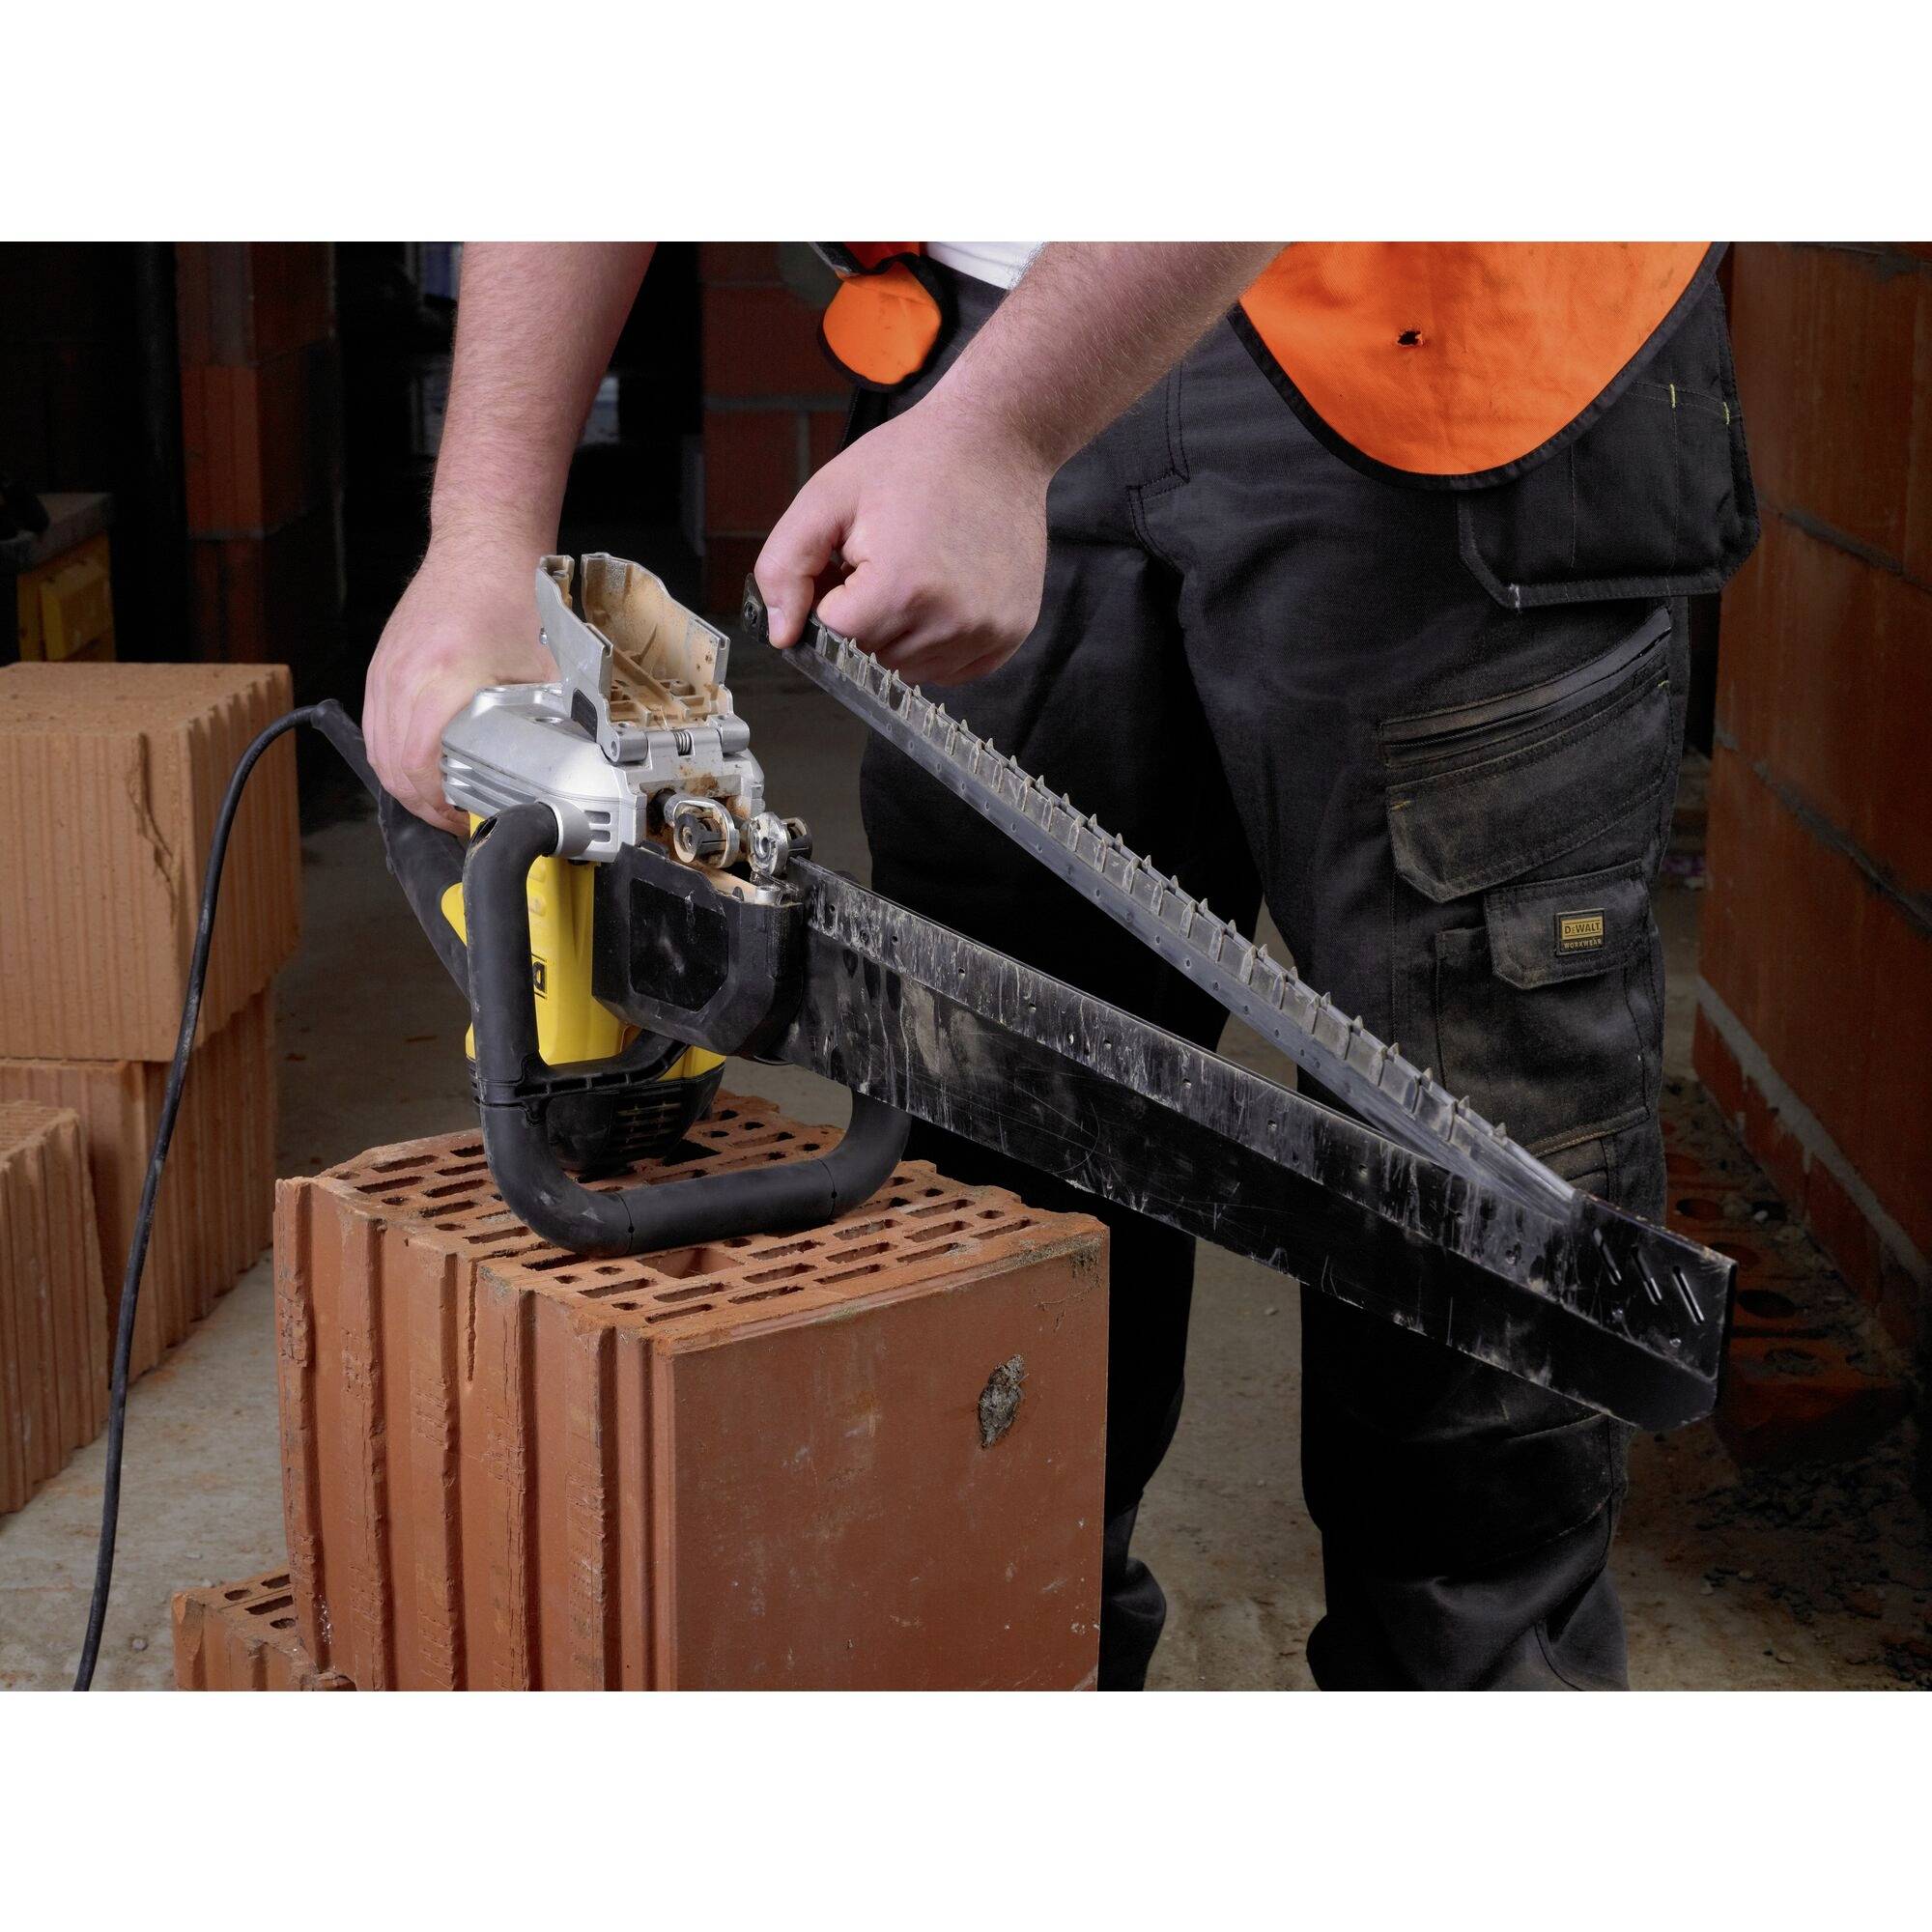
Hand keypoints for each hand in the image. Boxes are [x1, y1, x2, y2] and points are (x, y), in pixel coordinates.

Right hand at [363, 536, 555, 830]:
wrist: (481, 545)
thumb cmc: (510, 594)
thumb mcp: (547, 665)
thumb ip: (557, 718)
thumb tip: (578, 760)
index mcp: (442, 676)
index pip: (420, 763)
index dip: (441, 803)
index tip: (467, 817)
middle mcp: (403, 675)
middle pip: (394, 766)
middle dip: (425, 804)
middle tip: (458, 820)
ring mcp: (385, 671)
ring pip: (379, 750)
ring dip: (407, 785)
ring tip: (442, 803)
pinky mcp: (381, 668)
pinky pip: (376, 727)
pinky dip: (394, 757)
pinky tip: (421, 769)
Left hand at [754, 393, 1051, 686]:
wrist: (995, 442)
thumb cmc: (912, 461)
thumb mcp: (827, 497)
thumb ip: (786, 567)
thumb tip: (783, 634)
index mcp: (901, 586)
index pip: (837, 630)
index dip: (836, 594)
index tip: (856, 557)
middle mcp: (950, 620)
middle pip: (873, 654)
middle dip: (868, 614)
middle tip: (890, 557)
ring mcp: (986, 631)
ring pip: (910, 668)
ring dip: (901, 631)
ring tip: (919, 571)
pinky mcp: (1009, 634)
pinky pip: (951, 669)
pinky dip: (937, 641)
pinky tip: (944, 592)